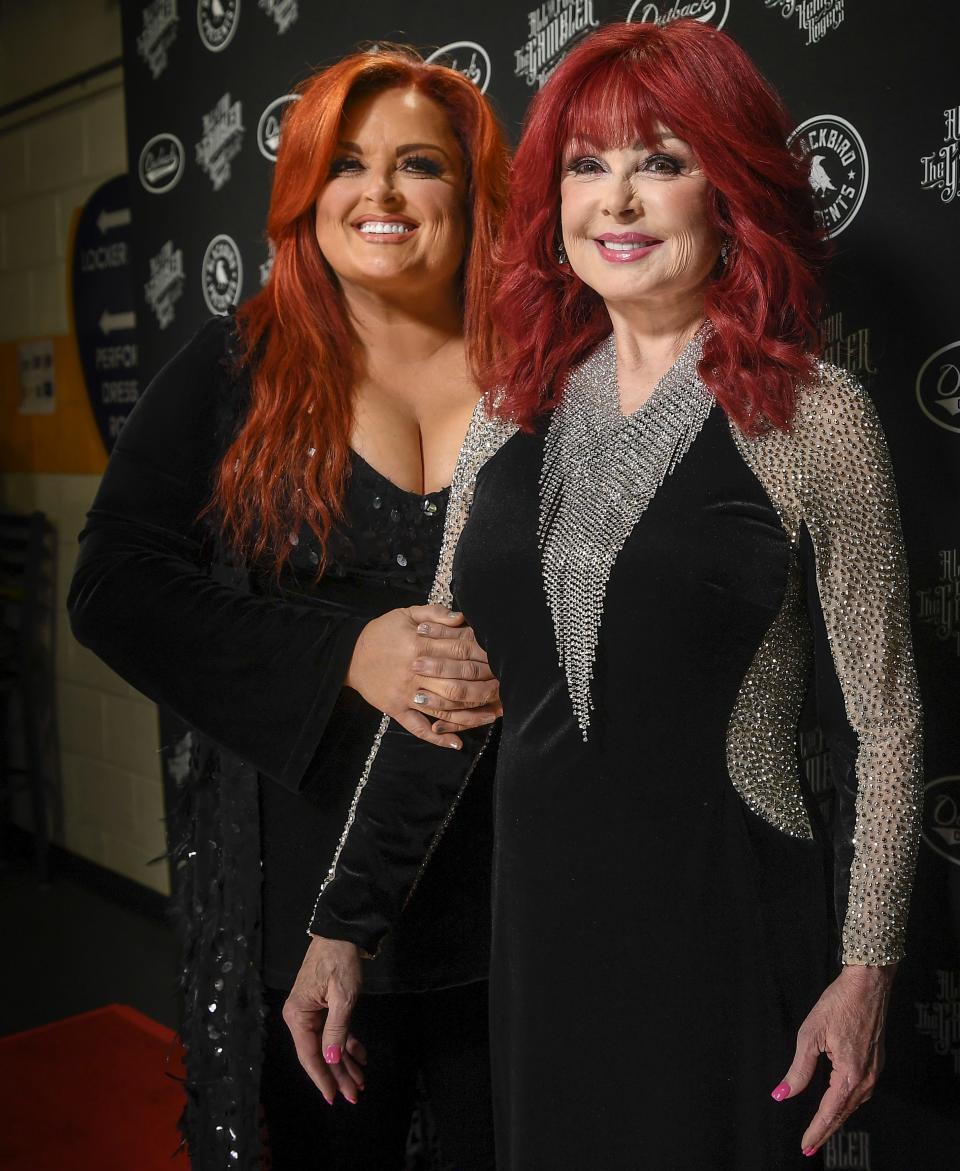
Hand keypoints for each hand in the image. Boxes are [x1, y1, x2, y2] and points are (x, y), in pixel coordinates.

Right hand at [283, 936, 365, 1104]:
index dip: (323, 1077)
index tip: (335, 1097)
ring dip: (344, 1062)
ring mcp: (311, 1012)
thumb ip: (336, 1030)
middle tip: (355, 1094)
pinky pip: (334, 1031)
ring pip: (328, 1045)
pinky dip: (347, 1044)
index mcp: (298, 1015)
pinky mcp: (322, 1006)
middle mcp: (300, 1016)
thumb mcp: (343, 997)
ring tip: (360, 1081)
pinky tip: (361, 1057)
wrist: (342, 932)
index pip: (310, 1055)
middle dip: (338, 1074)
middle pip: (319, 1053)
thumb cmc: (341, 961)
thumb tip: (331, 1060)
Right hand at [346, 604, 497, 747]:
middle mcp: (414, 671)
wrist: (348, 655)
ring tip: (492, 716)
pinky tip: (456, 744)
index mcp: (419, 643)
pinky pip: (417, 727)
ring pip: (443, 709)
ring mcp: (405, 694)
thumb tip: (462, 618)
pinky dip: (436, 738)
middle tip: (503, 690)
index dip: (483, 657)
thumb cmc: (382, 632)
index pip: (459, 652)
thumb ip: (435, 614)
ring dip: (470, 715)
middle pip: (456, 683)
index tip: (501, 661)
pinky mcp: (396, 709)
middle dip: (483, 687)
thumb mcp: (406, 614)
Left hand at [772, 964, 895, 1156]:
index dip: (816, 1131)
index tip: (805, 1146)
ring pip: (853, 1105)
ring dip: (836, 1119)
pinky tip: (838, 1103)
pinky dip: (846, 1104)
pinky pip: (860, 1092)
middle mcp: (865, 1078)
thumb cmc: (839, 1004)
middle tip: (809, 1147)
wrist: (868, 985)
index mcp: (849, 1074)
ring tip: (820, 1130)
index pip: (829, 1112)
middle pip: (842, 1114)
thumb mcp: (811, 1035)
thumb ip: (799, 1069)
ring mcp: (873, 1071)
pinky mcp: (875, 1063)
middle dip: (825, 1131)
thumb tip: (783, 1093)